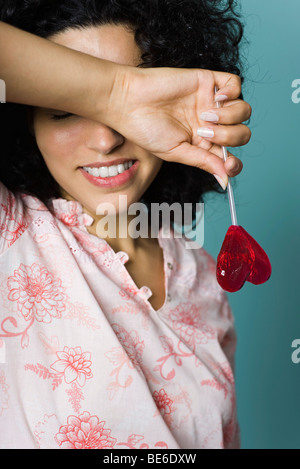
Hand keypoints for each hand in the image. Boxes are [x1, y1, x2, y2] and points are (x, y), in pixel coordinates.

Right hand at [107, 67, 251, 188]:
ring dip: (230, 116)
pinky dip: (232, 92)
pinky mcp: (208, 81)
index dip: (235, 163)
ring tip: (205, 115)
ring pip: (243, 111)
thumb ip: (203, 163)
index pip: (230, 156)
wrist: (128, 101)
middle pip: (241, 134)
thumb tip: (225, 181)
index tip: (229, 165)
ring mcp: (210, 102)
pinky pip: (236, 83)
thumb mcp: (176, 152)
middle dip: (229, 137)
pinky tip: (216, 98)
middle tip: (203, 133)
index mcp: (202, 145)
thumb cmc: (145, 129)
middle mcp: (210, 124)